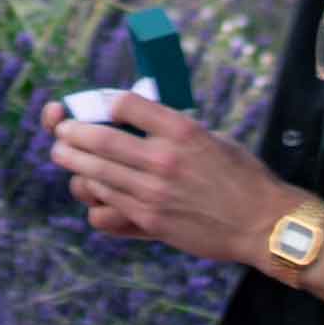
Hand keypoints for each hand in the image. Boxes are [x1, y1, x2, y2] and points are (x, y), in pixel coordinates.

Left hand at [43, 95, 276, 268]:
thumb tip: (140, 122)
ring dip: (73, 162)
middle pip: (99, 140)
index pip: (124, 104)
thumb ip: (174, 131)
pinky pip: (107, 206)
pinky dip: (95, 196)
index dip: (104, 102)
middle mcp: (164, 159)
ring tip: (64, 155)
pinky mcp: (151, 221)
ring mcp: (154, 193)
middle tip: (61, 131)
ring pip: (96, 174)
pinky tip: (94, 190)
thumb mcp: (212, 137)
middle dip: (72, 133)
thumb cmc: (241, 176)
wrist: (262, 222)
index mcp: (181, 130)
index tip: (98, 105)